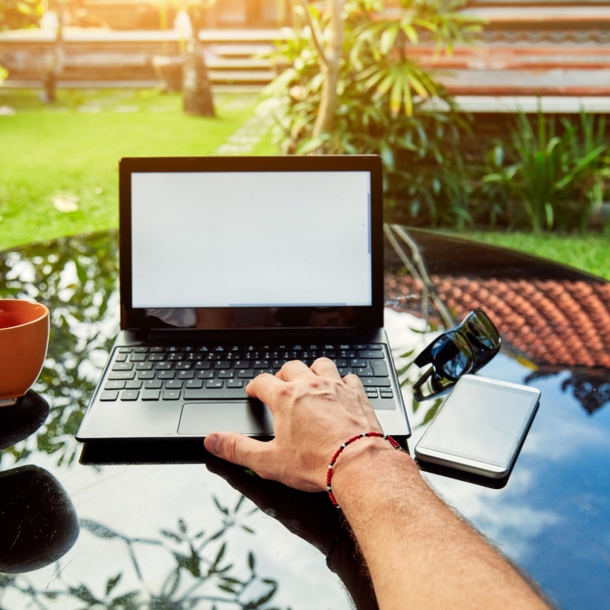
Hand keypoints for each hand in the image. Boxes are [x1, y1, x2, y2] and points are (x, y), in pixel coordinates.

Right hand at [203, 358, 385, 491]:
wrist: (358, 464)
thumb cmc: (316, 463)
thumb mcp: (268, 461)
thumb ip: (237, 449)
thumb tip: (213, 441)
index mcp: (285, 398)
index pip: (262, 382)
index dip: (254, 387)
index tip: (254, 392)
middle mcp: (310, 385)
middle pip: (291, 367)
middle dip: (282, 375)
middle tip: (279, 386)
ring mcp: (335, 387)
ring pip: (321, 365)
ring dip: (313, 371)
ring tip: (309, 381)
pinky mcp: (357, 394)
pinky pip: (348, 378)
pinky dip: (342, 382)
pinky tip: (341, 390)